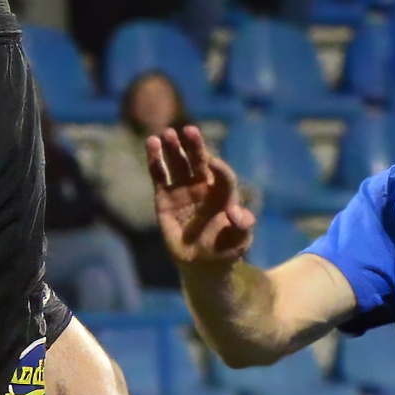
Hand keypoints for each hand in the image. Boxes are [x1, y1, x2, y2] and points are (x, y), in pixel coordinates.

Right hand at [147, 121, 255, 272]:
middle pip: (198, 161)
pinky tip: (151, 144)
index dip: (220, 169)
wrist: (202, 264)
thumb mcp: (240, 239)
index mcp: (223, 193)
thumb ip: (243, 225)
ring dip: (172, 148)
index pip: (222, 175)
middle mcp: (203, 187)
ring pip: (177, 164)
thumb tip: (236, 213)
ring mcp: (183, 191)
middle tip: (189, 130)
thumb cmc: (225, 249)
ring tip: (166, 134)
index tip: (213, 162)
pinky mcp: (164, 198)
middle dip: (194, 146)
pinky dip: (155, 160)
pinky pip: (159, 176)